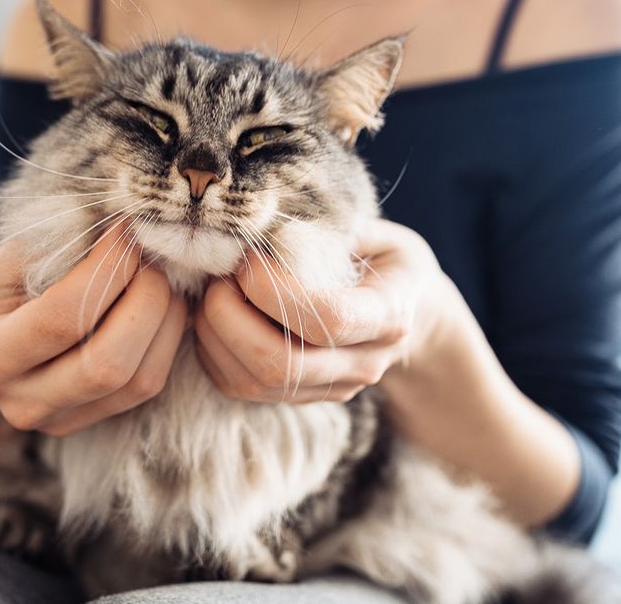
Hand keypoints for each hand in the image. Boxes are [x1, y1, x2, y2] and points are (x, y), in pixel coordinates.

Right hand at [0, 223, 187, 437]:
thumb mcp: (2, 263)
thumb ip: (50, 245)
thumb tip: (113, 223)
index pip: (62, 317)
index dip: (106, 269)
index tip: (125, 228)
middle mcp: (20, 401)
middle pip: (107, 363)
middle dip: (145, 299)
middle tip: (152, 255)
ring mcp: (57, 420)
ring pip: (137, 381)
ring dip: (165, 321)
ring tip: (162, 276)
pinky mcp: (88, 422)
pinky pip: (146, 387)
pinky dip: (166, 342)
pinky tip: (165, 305)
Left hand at [194, 219, 443, 402]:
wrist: (408, 313)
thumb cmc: (385, 260)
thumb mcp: (375, 233)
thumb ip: (328, 231)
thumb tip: (261, 223)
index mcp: (389, 315)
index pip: (328, 319)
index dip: (273, 289)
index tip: (249, 258)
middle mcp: (362, 363)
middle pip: (282, 364)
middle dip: (230, 317)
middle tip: (218, 276)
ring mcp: (331, 388)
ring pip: (253, 382)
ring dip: (213, 335)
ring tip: (211, 291)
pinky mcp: (300, 397)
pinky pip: (240, 387)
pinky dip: (212, 352)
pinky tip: (213, 316)